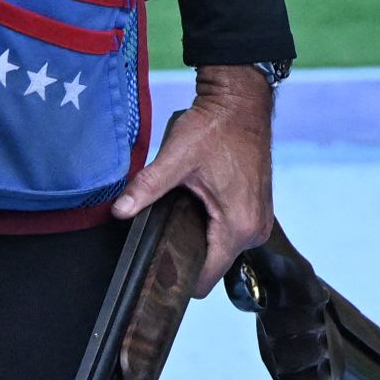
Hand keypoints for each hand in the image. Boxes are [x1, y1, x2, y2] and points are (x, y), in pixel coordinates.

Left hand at [112, 62, 273, 272]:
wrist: (241, 100)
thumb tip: (119, 211)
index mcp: (238, 226)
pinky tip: (200, 204)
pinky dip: (215, 226)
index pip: (205, 279)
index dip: (179, 275)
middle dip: (189, 253)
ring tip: (183, 212)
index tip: (157, 262)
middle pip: (214, 266)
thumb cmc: (215, 127)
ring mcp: (260, 219)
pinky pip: (232, 233)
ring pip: (223, 251)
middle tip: (165, 228)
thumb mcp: (176, 158)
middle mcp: (255, 229)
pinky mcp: (259, 209)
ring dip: (203, 238)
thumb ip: (146, 188)